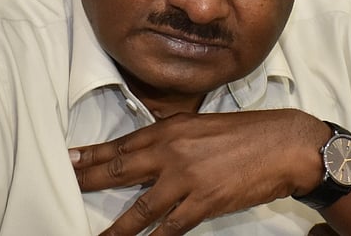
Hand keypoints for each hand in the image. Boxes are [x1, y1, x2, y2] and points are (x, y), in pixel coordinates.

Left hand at [70, 109, 328, 235]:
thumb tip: (149, 148)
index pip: (122, 143)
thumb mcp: (204, 124)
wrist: (284, 144)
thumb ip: (175, 135)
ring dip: (114, 228)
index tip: (70, 158)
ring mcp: (186, 179)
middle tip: (65, 186)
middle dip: (88, 181)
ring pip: (138, 209)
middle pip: (119, 170)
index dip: (92, 154)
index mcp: (172, 129)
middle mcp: (172, 152)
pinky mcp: (203, 202)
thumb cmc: (249, 132)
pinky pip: (170, 227)